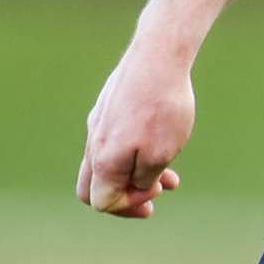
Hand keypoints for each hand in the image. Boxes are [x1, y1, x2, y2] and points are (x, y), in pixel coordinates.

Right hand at [78, 36, 194, 217]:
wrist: (158, 57)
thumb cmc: (162, 109)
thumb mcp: (160, 155)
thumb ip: (142, 181)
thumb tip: (134, 187)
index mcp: (103, 160)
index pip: (101, 202)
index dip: (129, 206)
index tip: (157, 189)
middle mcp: (94, 143)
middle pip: (93, 186)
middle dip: (124, 197)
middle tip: (152, 197)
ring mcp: (98, 123)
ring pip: (106, 162)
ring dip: (135, 174)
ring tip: (170, 176)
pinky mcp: (108, 106)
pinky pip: (113, 140)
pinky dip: (134, 152)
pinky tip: (160, 142)